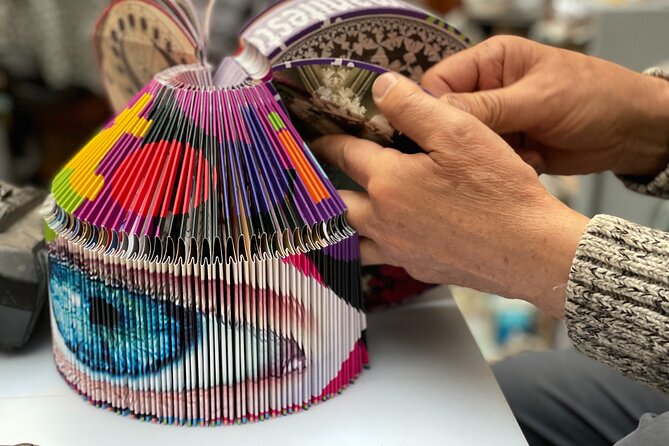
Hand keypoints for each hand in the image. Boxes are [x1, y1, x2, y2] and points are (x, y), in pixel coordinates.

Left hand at [311, 73, 589, 317]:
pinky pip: (383, 257)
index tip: (317, 138)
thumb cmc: (498, 191)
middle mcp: (383, 220)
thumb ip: (412, 107)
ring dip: (347, 221)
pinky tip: (392, 235)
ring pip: (353, 237)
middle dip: (329, 185)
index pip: (343, 154)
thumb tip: (380, 88)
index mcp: (387, 182)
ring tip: (351, 209)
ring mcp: (398, 250)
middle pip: (337, 203)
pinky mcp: (418, 268)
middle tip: (329, 174)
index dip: (328, 141)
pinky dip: (377, 244)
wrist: (530, 251)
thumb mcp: (458, 132)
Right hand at [422, 36, 668, 176]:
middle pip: (447, 118)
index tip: (433, 134)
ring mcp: (497, 120)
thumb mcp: (538, 99)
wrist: (633, 132)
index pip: (438, 83)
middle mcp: (488, 89)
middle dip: (462, 139)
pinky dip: (504, 168)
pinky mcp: (508, 146)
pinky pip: (486, 162)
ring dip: (487, 156)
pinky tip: (531, 163)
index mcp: (490, 61)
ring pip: (465, 145)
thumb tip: (434, 113)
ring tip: (520, 155)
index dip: (430, 109)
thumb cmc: (597, 97)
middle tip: (482, 152)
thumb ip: (486, 108)